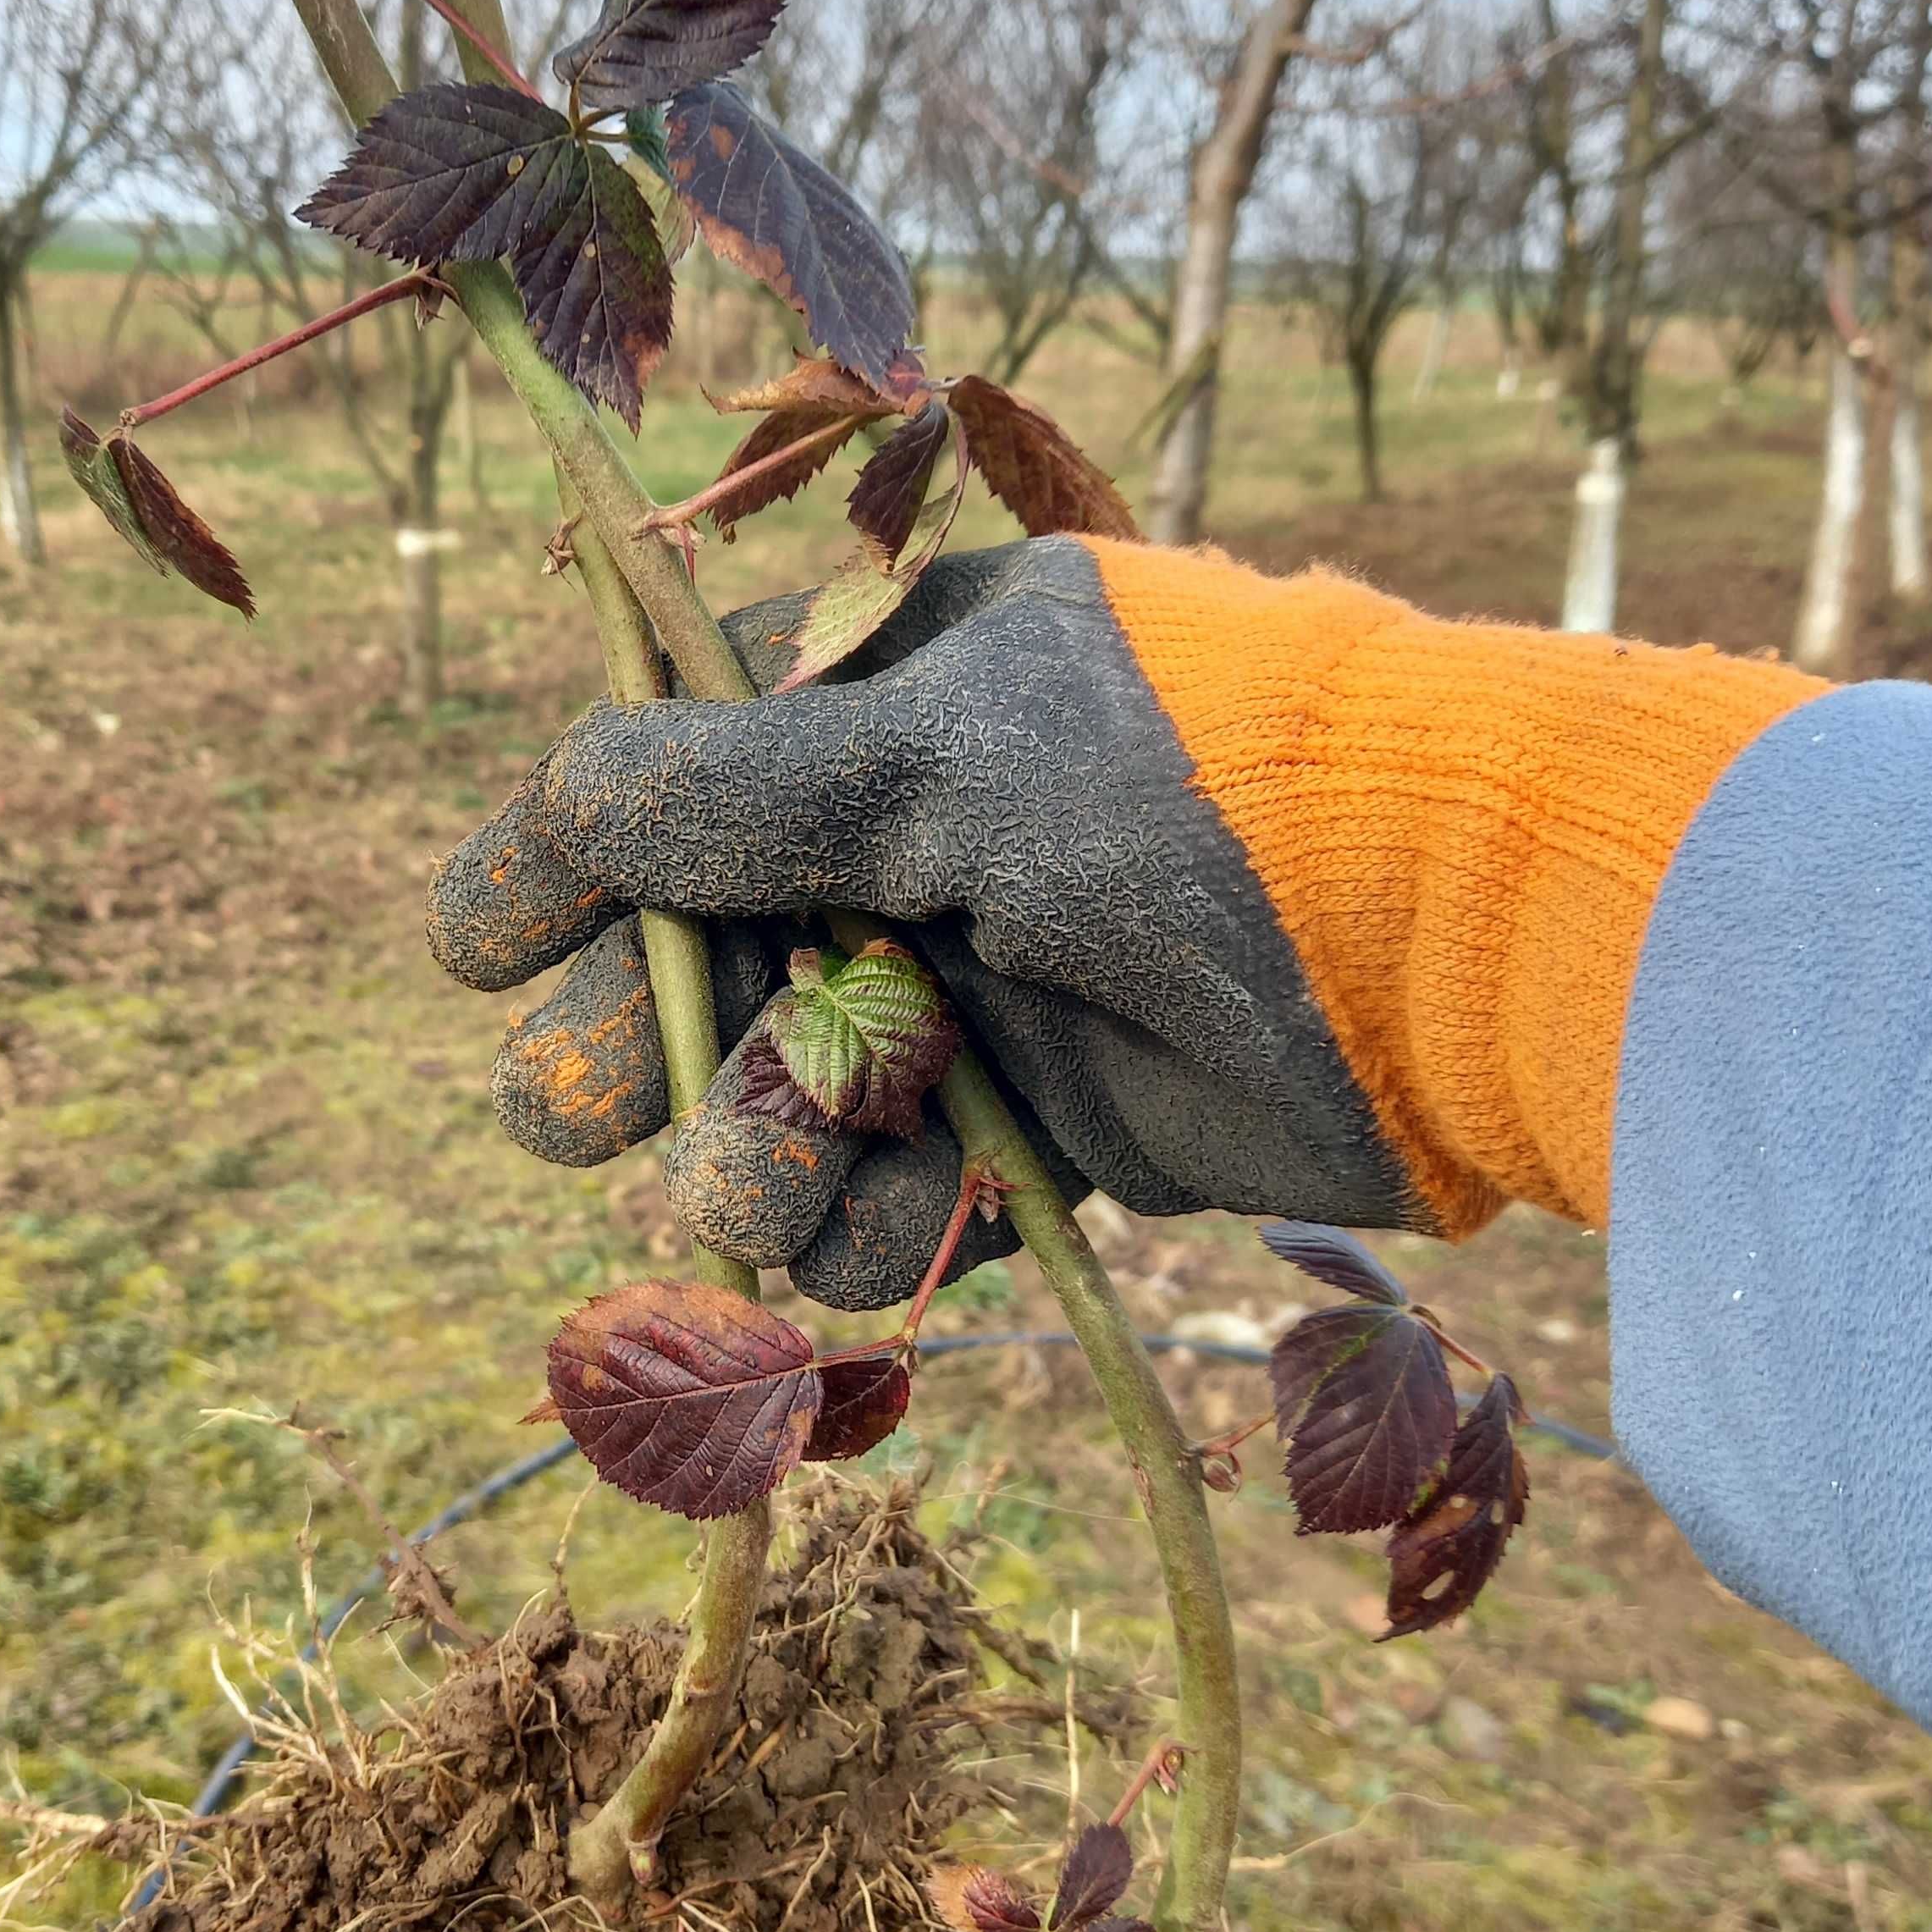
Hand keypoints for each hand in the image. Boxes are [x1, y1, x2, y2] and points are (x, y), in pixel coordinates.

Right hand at [429, 533, 1815, 1293]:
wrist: (1449, 941)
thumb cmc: (1197, 789)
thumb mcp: (947, 751)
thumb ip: (737, 790)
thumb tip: (555, 802)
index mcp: (876, 699)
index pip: (656, 776)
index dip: (554, 866)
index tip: (482, 948)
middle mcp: (902, 848)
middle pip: (678, 967)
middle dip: (626, 1044)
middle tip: (584, 1107)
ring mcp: (965, 998)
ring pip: (762, 1110)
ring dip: (740, 1158)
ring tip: (781, 1177)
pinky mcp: (1033, 1136)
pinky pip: (876, 1203)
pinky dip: (857, 1232)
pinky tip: (883, 1224)